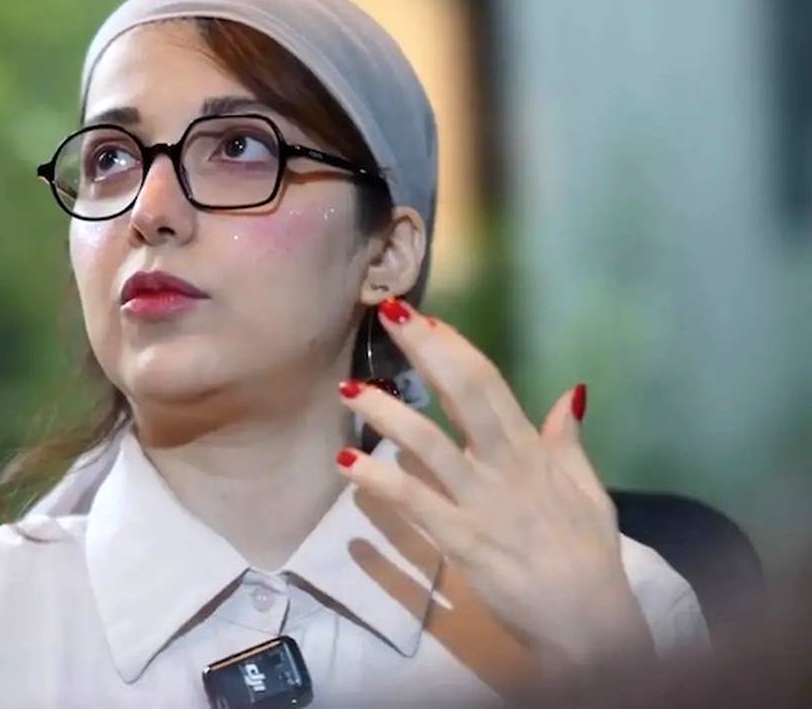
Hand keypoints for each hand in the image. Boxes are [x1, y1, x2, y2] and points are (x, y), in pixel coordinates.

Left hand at [334, 298, 651, 671]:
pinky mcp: (462, 540)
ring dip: (387, 413)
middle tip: (387, 315)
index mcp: (531, 451)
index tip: (423, 318)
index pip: (489, 384)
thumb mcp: (589, 491)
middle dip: (426, 352)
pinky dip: (380, 481)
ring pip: (429, 445)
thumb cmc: (588, 555)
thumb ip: (568, 442)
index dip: (454, 348)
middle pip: (463, 395)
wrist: (589, 622)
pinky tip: (347, 463)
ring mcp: (481, 502)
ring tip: (349, 389)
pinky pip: (415, 504)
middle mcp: (504, 466)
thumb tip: (571, 393)